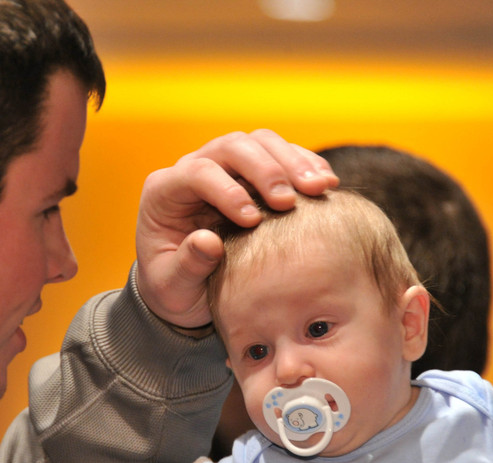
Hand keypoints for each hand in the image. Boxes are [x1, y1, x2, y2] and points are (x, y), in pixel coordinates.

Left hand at [136, 130, 337, 329]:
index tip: (252, 221)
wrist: (188, 289)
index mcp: (165, 192)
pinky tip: (327, 185)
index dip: (227, 191)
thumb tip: (208, 241)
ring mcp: (225, 168)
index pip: (197, 173)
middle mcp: (194, 170)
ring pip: (260, 143)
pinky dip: (306, 165)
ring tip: (321, 188)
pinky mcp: (253, 175)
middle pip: (232, 147)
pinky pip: (281, 154)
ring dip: (293, 161)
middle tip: (290, 201)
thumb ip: (186, 267)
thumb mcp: (172, 288)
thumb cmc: (175, 288)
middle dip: (265, 169)